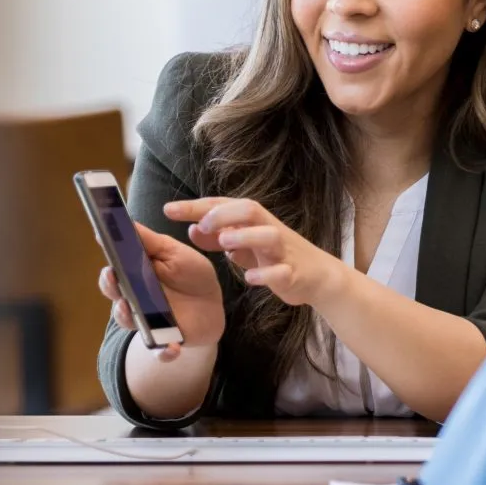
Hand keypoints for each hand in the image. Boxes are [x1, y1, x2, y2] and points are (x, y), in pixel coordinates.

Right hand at [97, 221, 224, 362]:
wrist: (211, 305)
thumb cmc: (189, 274)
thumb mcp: (174, 253)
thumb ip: (150, 241)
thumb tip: (124, 221)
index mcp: (134, 276)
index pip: (113, 270)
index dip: (108, 262)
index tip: (103, 248)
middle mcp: (134, 300)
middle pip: (115, 295)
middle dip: (111, 287)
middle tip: (113, 277)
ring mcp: (147, 322)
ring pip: (129, 323)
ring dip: (127, 317)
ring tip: (129, 308)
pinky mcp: (165, 341)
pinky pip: (160, 351)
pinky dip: (163, 353)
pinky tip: (172, 349)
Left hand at [164, 197, 346, 307]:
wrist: (316, 276)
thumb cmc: (275, 256)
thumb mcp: (244, 244)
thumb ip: (218, 237)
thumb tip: (191, 228)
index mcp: (254, 221)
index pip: (223, 205)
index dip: (196, 206)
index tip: (168, 210)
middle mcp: (269, 229)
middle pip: (250, 209)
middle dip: (224, 213)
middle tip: (201, 224)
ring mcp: (283, 251)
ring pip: (269, 235)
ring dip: (246, 236)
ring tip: (225, 243)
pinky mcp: (294, 273)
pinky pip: (282, 271)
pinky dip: (266, 274)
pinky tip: (250, 279)